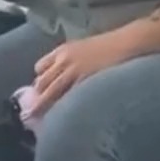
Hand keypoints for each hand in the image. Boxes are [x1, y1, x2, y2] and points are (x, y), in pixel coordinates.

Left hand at [22, 27, 136, 117]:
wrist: (126, 43)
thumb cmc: (108, 47)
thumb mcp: (83, 48)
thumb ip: (70, 61)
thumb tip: (63, 76)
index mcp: (63, 50)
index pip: (40, 67)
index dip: (39, 80)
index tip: (39, 91)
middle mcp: (64, 60)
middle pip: (41, 82)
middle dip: (37, 96)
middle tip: (34, 110)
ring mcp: (73, 71)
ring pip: (49, 91)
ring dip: (41, 105)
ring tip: (33, 117)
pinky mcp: (84, 81)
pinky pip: (67, 97)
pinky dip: (61, 106)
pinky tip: (60, 115)